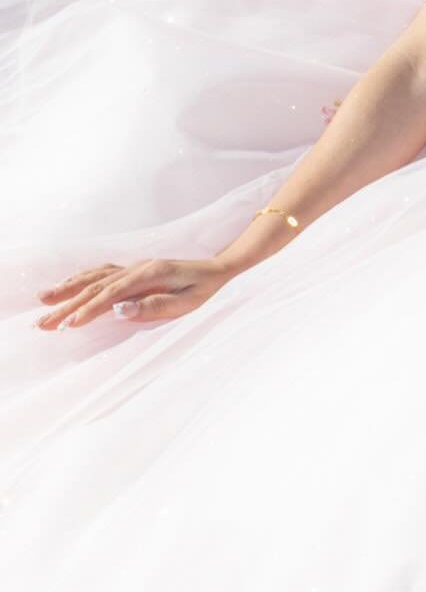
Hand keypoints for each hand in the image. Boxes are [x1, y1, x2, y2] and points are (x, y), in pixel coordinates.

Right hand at [34, 257, 235, 331]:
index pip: (112, 294)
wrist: (217, 268)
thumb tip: (120, 310)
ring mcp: (135, 267)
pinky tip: (69, 284)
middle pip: (96, 286)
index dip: (88, 310)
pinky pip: (102, 272)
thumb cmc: (204, 289)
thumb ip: (154, 306)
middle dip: (68, 304)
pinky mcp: (134, 270)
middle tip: (42, 322)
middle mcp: (138, 267)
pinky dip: (82, 278)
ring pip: (95, 277)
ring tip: (43, 299)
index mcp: (151, 275)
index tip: (68, 325)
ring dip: (69, 288)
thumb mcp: (186, 302)